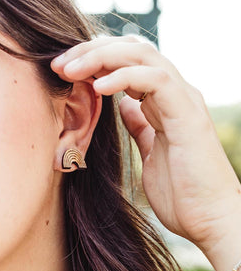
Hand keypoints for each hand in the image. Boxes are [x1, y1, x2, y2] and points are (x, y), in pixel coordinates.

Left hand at [51, 36, 240, 258]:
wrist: (210, 220)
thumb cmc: (181, 194)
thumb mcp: (150, 152)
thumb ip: (140, 125)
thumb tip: (124, 106)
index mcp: (164, 101)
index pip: (128, 61)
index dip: (94, 60)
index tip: (62, 71)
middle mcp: (176, 94)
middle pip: (132, 50)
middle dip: (91, 51)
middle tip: (59, 64)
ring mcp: (184, 101)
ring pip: (143, 56)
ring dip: (101, 58)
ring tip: (70, 70)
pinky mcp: (188, 115)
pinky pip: (155, 81)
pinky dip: (124, 78)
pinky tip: (97, 88)